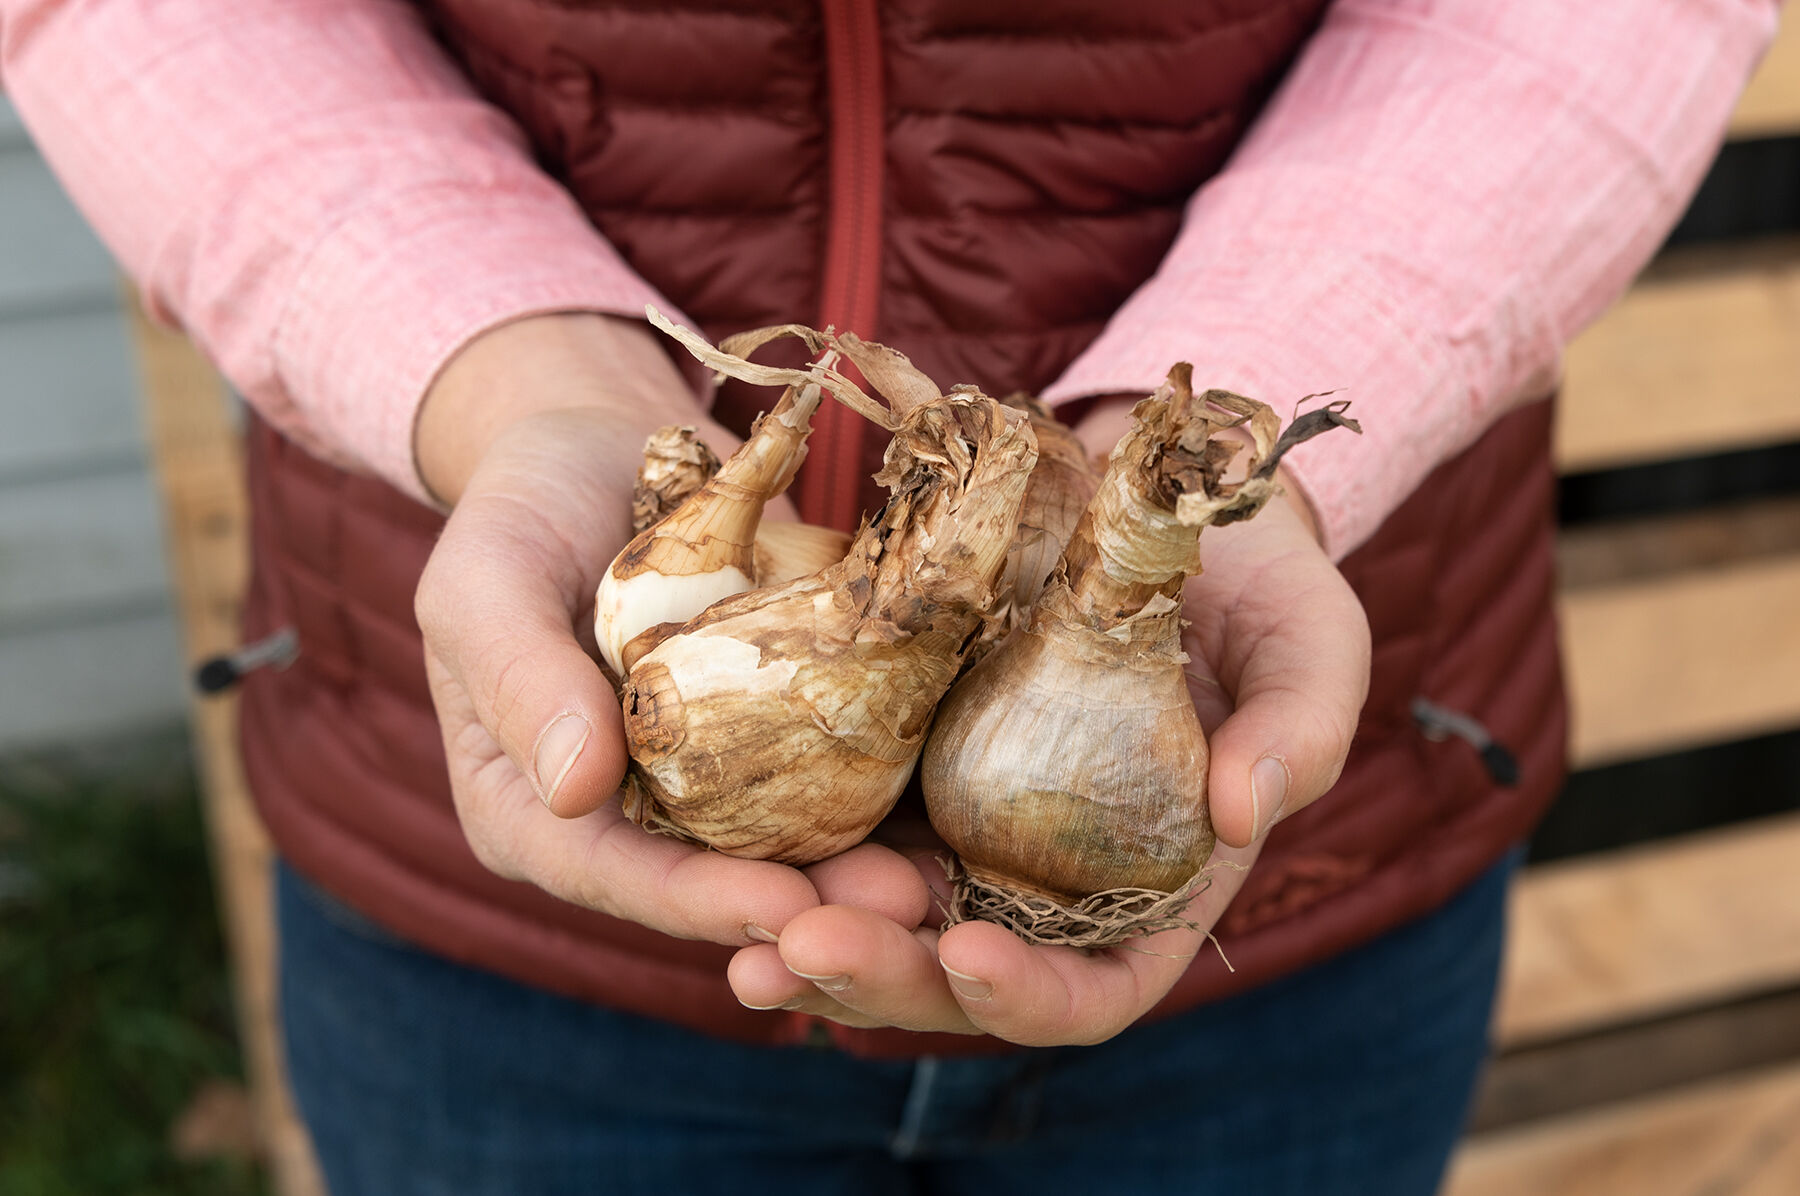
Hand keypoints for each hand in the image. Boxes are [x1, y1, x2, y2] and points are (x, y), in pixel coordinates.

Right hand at [412, 314, 925, 945]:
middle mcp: (624, 816)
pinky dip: (893, 797)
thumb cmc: (521, 508)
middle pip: (716, 882)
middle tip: (901, 910)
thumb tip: (574, 792)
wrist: (603, 445)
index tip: (781, 910)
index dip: (697, 903)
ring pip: (788, 847)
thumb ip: (520, 680)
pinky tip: (961, 807)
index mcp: (532, 808)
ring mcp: (704, 782)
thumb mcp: (486, 580)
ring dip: (865, 868)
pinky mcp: (772, 736)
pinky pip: (833, 777)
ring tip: (943, 878)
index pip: (613, 874)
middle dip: (810, 906)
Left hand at [726, 410, 1369, 1042]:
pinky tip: (718, 858)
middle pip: (961, 976)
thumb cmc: (1253, 573)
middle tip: (799, 951)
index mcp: (1153, 886)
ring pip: (882, 924)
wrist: (1151, 490)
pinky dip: (778, 860)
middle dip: (884, 980)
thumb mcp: (1308, 633)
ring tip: (740, 938)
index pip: (1097, 988)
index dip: (1034, 996)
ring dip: (809, 943)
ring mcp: (963, 826)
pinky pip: (830, 831)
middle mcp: (1047, 879)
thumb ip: (1305, 720)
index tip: (967, 953)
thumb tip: (1245, 809)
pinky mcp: (898, 763)